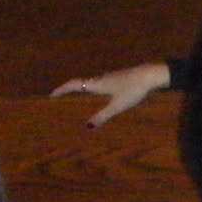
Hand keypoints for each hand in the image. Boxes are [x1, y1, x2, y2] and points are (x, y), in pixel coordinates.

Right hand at [49, 61, 171, 126]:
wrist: (150, 75)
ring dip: (82, 89)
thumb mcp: (117, 106)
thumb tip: (87, 127)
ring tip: (77, 100)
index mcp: (96, 84)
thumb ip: (102, 116)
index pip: (74, 84)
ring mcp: (110, 76)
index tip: (51, 95)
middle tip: (61, 98)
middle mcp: (100, 78)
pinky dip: (94, 89)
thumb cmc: (133, 90)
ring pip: (91, 83)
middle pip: (81, 82)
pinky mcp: (118, 77)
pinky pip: (100, 83)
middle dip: (70, 90)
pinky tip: (99, 97)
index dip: (61, 89)